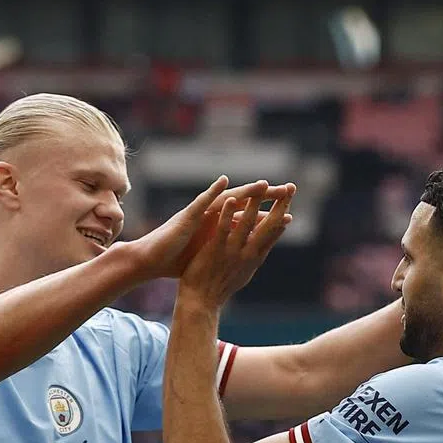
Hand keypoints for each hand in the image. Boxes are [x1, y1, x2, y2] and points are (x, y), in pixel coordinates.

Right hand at [114, 179, 288, 281]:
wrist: (153, 261)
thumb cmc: (179, 259)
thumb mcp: (210, 255)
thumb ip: (225, 249)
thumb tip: (242, 254)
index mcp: (219, 228)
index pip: (248, 219)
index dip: (267, 216)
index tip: (289, 214)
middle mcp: (213, 218)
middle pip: (243, 204)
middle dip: (264, 197)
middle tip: (286, 190)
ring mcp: (200, 215)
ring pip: (226, 199)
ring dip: (245, 191)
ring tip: (263, 184)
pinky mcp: (186, 217)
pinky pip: (202, 202)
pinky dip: (212, 192)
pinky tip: (224, 182)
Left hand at [178, 183, 294, 307]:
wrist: (201, 302)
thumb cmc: (220, 287)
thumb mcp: (243, 272)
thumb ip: (253, 256)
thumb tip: (262, 247)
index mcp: (255, 257)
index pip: (274, 232)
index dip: (283, 214)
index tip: (291, 199)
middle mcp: (248, 254)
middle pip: (269, 225)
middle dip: (280, 205)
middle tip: (291, 187)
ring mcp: (233, 251)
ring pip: (247, 223)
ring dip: (255, 204)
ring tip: (262, 186)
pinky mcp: (216, 250)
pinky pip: (224, 228)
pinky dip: (228, 214)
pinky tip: (232, 200)